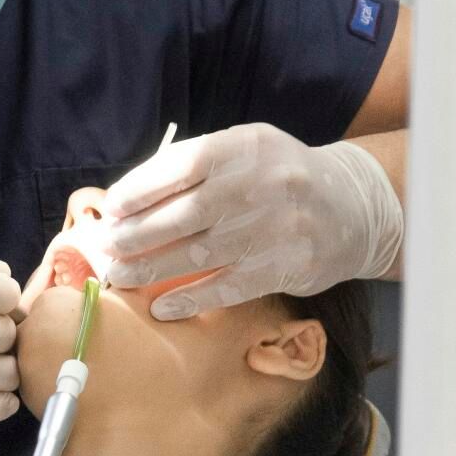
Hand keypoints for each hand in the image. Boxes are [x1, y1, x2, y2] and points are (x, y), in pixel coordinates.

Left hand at [99, 126, 403, 318]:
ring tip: (120, 275)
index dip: (139, 190)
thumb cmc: (278, 176)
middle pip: (182, 215)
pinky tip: (161, 307)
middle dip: (135, 235)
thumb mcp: (245, 150)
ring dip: (151, 269)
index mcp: (243, 148)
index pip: (180, 167)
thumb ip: (195, 166)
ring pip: (198, 254)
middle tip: (105, 249)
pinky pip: (226, 287)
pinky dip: (189, 299)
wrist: (351, 206)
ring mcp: (272, 229)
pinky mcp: (283, 268)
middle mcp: (258, 186)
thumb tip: (129, 198)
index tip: (112, 208)